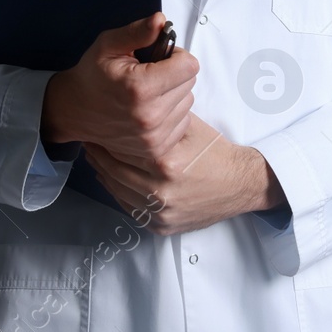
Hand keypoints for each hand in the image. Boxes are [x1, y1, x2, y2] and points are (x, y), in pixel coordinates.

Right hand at [40, 12, 198, 163]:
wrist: (74, 111)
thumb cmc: (93, 75)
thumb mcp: (109, 45)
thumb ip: (138, 32)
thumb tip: (161, 20)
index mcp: (140, 88)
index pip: (189, 66)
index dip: (176, 56)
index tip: (160, 58)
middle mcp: (150, 116)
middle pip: (190, 82)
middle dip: (175, 74)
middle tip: (151, 74)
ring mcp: (154, 136)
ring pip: (188, 102)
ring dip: (174, 94)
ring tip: (149, 93)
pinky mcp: (156, 149)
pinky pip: (183, 122)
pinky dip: (171, 113)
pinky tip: (150, 109)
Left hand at [84, 114, 285, 235]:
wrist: (241, 184)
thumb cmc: (216, 153)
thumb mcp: (191, 127)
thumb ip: (162, 120)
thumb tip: (135, 105)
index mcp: (166, 164)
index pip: (122, 149)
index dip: (107, 138)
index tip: (97, 129)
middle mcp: (161, 192)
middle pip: (114, 172)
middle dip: (99, 156)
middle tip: (90, 143)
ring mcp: (160, 213)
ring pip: (118, 192)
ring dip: (104, 175)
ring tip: (97, 160)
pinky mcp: (162, 226)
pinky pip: (131, 209)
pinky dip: (119, 194)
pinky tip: (115, 181)